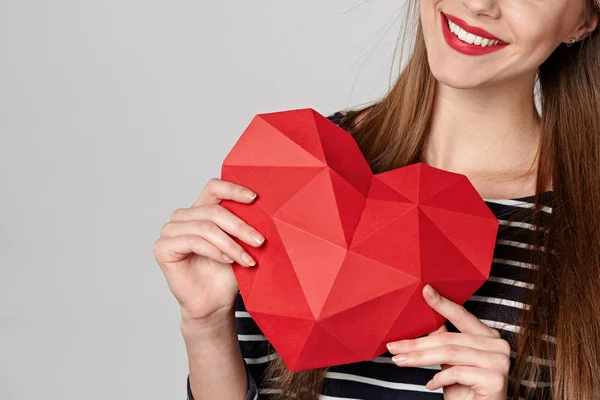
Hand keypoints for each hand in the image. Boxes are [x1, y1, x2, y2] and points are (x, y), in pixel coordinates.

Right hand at [153, 178, 265, 324]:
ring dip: (230, 244)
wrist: (214, 303)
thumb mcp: (240, 244)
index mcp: (200, 210)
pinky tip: (227, 261)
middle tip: (259, 241)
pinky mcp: (163, 248)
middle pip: (213, 210)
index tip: (254, 198)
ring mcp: (170, 231)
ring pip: (205, 227)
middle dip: (240, 227)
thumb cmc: (227, 274)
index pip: (214, 187)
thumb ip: (243, 225)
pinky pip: (193, 242)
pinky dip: (214, 251)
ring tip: (246, 259)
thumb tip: (264, 209)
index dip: (233, 189)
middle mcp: (183, 217)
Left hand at [387, 285, 509, 399]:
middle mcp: (498, 345)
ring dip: (419, 358)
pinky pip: (458, 372)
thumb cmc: (464, 391)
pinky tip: (431, 385)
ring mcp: (500, 361)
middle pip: (448, 339)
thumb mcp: (450, 362)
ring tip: (400, 362)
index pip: (461, 315)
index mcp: (487, 336)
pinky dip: (439, 379)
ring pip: (449, 354)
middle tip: (393, 347)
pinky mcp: (496, 378)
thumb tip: (424, 319)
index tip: (424, 290)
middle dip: (416, 344)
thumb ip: (443, 340)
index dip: (441, 303)